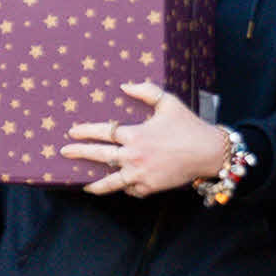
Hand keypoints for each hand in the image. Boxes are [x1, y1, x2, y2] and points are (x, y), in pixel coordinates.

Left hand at [61, 83, 231, 196]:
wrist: (210, 153)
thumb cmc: (189, 126)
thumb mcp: (169, 103)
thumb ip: (146, 91)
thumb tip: (124, 86)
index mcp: (135, 134)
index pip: (102, 132)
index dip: (85, 132)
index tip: (72, 132)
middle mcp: (134, 156)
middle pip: (100, 156)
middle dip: (79, 154)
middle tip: (64, 153)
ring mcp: (141, 174)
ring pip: (112, 181)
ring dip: (96, 184)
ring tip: (85, 185)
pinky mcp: (150, 187)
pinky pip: (132, 189)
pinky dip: (126, 188)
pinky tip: (120, 186)